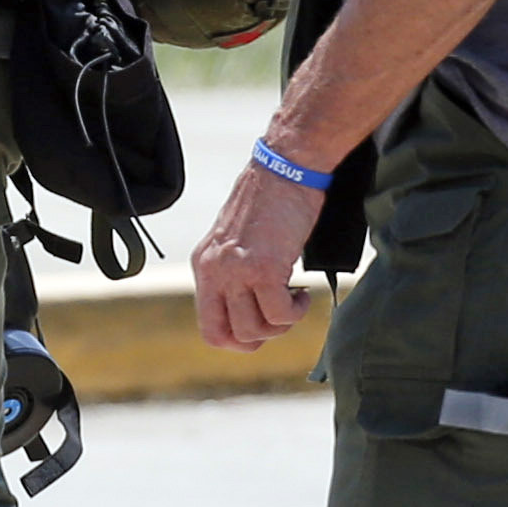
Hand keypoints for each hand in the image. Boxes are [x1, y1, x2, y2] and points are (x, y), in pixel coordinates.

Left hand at [193, 160, 326, 354]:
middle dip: (259, 338)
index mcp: (205, 264)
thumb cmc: (271, 198)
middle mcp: (215, 270)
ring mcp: (237, 270)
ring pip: (254, 330)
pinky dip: (296, 311)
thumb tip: (251, 308)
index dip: (237, 339)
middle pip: (228, 336)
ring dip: (281, 324)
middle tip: (279, 317)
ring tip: (294, 299)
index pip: (209, 328)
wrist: (287, 167)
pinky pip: (280, 314)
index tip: (261, 326)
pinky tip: (302, 292)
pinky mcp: (264, 267)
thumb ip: (236, 271)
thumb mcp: (239, 239)